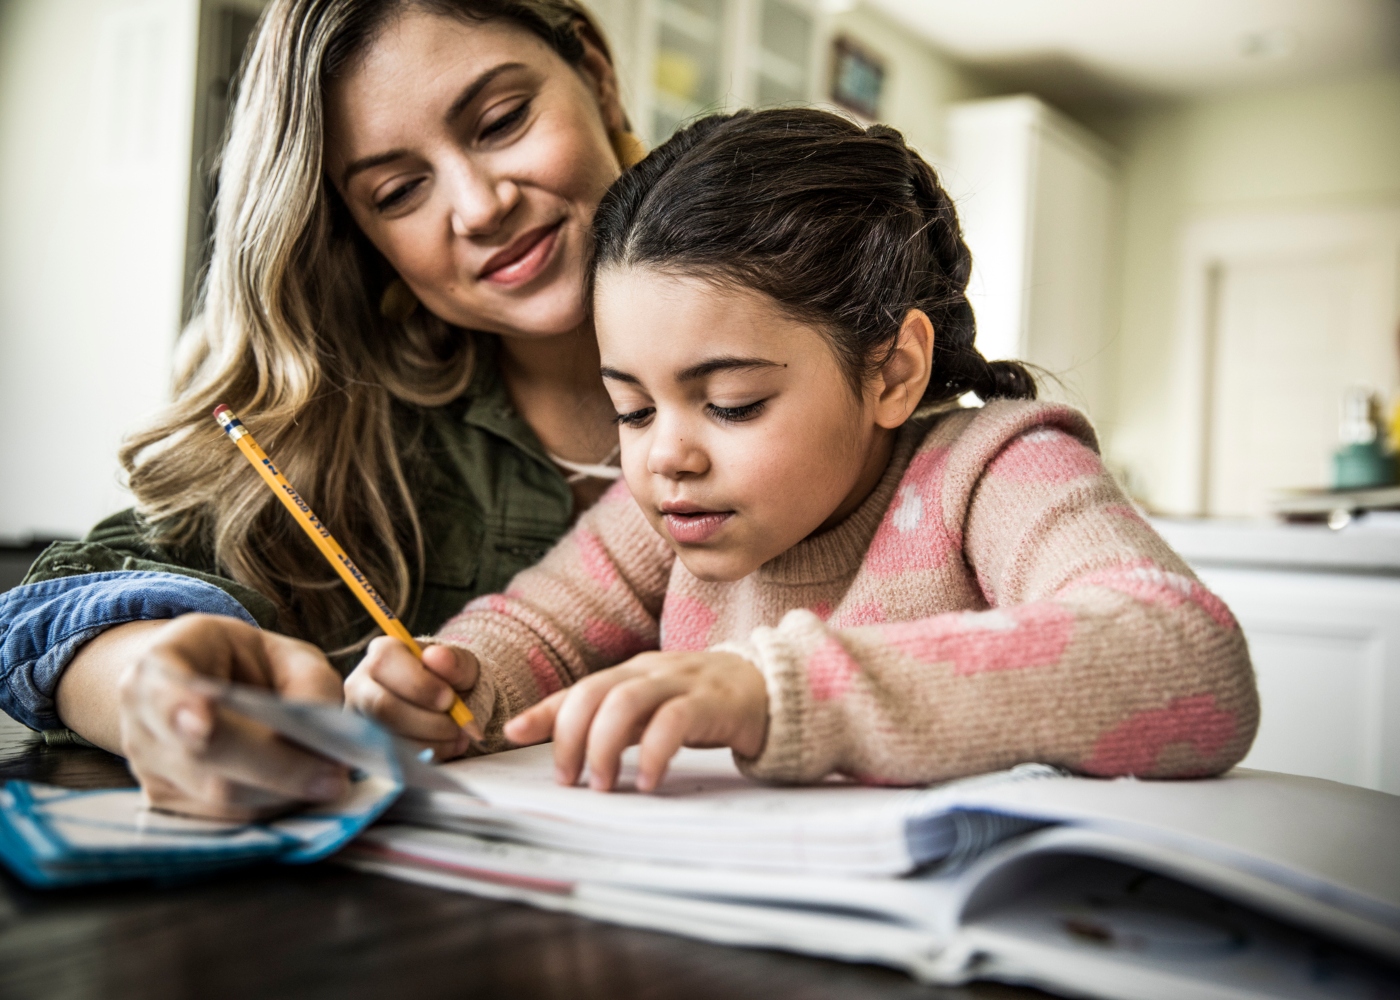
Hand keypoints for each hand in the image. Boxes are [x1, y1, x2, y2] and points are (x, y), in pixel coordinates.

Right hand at [114, 614, 349, 820]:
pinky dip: (270, 808)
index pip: (165, 690)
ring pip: (219, 797)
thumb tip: (327, 741)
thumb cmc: (250, 664)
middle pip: (205, 756)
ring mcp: (147, 767)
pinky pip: (224, 819)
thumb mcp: (287, 653)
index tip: (202, 726)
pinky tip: (299, 791)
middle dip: (276, 769)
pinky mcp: (166, 804)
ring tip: (327, 781)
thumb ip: (310, 685)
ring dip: (282, 794)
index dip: (181, 709)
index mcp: (162, 663)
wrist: (203, 683)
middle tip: (334, 777)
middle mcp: (141, 718)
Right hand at [344, 638, 478, 759]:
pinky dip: (423, 755)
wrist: (447, 704)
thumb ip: (455, 660)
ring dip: (428, 741)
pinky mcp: (364, 744)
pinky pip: (389, 757)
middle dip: (426, 721)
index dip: (419, 685)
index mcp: (382, 652)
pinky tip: (446, 747)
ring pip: (385, 736)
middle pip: (381, 706)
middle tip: (456, 726)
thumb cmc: (450, 679)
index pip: (385, 663)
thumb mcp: (461, 665)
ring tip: (457, 737)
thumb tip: (437, 656)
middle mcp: (360, 683)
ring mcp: (358, 716)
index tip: (449, 699)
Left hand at [503, 651, 767, 792]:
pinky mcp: (711, 701)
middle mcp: (650, 671)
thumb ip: (608, 723)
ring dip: (605, 746)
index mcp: (631, 672)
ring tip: (603, 785)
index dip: (544, 711)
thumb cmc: (701, 703)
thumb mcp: (650, 710)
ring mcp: (681, 682)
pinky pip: (674, 721)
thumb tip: (551, 745)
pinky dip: (655, 752)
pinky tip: (650, 781)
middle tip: (568, 779)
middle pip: (594, 691)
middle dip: (571, 735)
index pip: (579, 688)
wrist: (770, 687)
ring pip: (627, 701)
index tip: (511, 734)